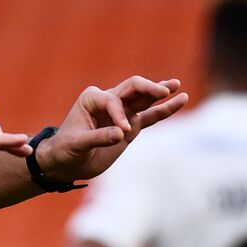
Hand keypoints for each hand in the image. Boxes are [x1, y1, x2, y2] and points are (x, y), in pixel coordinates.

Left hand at [40, 77, 188, 182]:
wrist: (67, 162)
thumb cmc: (66, 150)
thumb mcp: (77, 144)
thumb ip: (98, 137)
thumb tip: (122, 132)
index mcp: (92, 98)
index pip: (113, 101)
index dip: (119, 116)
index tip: (121, 133)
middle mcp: (109, 100)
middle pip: (134, 87)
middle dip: (149, 88)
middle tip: (164, 90)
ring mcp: (123, 112)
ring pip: (145, 99)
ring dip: (160, 92)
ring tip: (177, 84)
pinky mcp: (131, 126)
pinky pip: (150, 116)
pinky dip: (164, 109)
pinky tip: (180, 100)